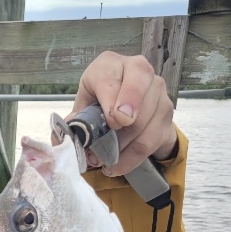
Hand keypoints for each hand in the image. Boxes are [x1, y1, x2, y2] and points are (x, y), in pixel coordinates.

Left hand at [72, 53, 177, 175]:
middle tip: (115, 132)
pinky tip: (116, 166)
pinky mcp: (166, 113)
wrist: (128, 110)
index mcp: (111, 65)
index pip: (112, 75)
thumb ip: (74, 120)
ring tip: (104, 160)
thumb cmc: (100, 103)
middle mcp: (138, 70)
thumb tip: (63, 138)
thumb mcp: (84, 107)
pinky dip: (132, 157)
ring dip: (124, 144)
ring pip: (147, 117)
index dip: (111, 98)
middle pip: (139, 85)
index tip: (112, 120)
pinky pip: (152, 138)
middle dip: (128, 111)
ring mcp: (157, 90)